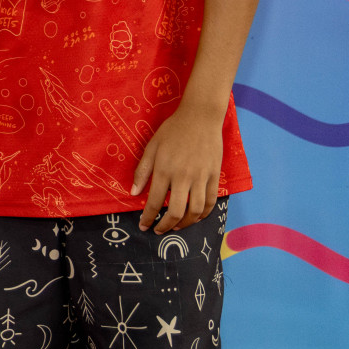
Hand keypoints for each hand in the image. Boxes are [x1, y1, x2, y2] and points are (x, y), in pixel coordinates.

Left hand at [131, 100, 224, 233]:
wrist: (200, 118)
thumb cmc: (172, 131)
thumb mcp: (151, 147)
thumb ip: (142, 171)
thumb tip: (133, 193)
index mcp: (164, 170)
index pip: (155, 202)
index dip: (148, 217)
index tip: (144, 226)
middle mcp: (183, 177)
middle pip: (177, 212)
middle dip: (166, 225)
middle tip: (159, 230)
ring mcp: (201, 177)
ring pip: (195, 210)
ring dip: (185, 224)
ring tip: (176, 226)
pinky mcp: (215, 176)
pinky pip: (211, 201)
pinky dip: (204, 213)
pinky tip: (196, 217)